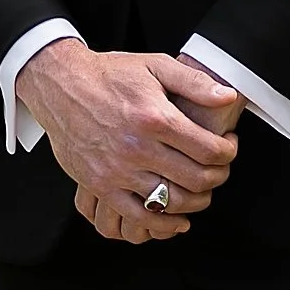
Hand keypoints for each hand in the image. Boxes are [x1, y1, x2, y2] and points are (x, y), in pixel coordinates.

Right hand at [19, 43, 241, 242]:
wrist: (61, 86)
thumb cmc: (109, 75)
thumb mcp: (155, 66)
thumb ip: (195, 82)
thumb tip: (227, 97)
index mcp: (154, 118)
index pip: (209, 150)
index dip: (228, 151)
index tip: (228, 146)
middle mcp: (136, 148)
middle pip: (195, 179)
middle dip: (218, 176)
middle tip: (220, 168)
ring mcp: (117, 171)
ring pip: (171, 202)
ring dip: (197, 201)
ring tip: (202, 189)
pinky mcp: (100, 186)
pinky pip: (137, 217)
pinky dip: (163, 224)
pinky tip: (177, 218)